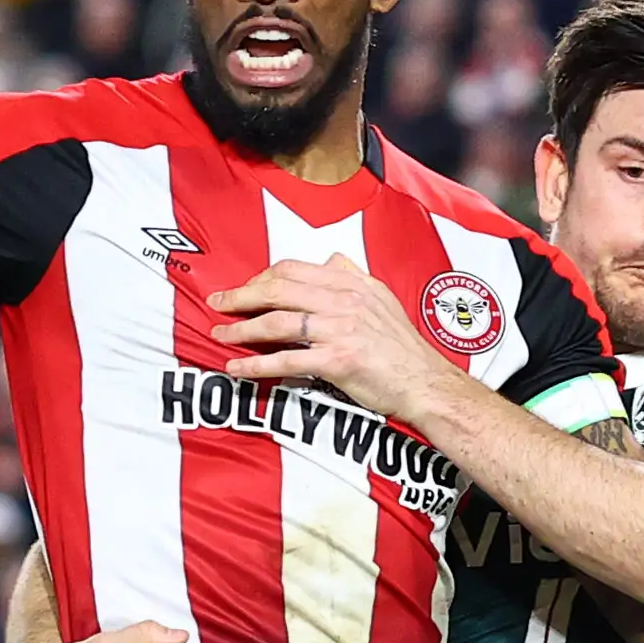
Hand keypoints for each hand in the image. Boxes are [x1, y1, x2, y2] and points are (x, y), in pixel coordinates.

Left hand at [209, 255, 456, 423]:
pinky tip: (237, 368)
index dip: (261, 277)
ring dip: (241, 329)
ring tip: (220, 334)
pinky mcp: (337, 360)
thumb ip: (352, 277)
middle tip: (218, 303)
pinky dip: (256, 364)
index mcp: (351, 283)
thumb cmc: (402, 347)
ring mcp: (340, 330)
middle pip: (278, 289)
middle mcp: (343, 301)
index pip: (293, 269)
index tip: (244, 288)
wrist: (425, 382)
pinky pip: (286, 360)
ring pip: (278, 322)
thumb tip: (329, 260)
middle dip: (241, 296)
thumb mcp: (381, 298)